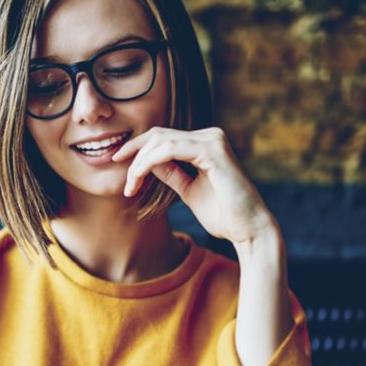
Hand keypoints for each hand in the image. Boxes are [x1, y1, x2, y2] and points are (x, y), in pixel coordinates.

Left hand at [112, 126, 277, 245]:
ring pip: (160, 141)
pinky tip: (139, 178)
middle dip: (133, 154)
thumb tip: (146, 163)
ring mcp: (213, 140)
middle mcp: (210, 136)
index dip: (137, 149)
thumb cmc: (223, 214)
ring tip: (130, 186)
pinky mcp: (213, 151)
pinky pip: (169, 150)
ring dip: (139, 163)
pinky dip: (149, 162)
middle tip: (124, 183)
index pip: (162, 137)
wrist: (248, 230)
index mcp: (205, 143)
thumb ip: (171, 173)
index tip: (117, 163)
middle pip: (158, 135)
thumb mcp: (187, 190)